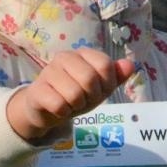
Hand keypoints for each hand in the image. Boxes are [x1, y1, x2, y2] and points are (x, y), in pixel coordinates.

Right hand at [6, 47, 136, 141]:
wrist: (47, 109)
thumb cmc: (77, 95)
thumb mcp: (100, 88)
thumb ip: (116, 77)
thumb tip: (130, 65)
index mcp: (83, 54)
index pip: (105, 65)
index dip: (107, 84)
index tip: (98, 90)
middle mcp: (64, 57)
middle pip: (90, 78)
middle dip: (91, 97)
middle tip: (84, 100)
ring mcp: (48, 72)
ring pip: (74, 94)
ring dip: (76, 106)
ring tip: (70, 103)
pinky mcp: (37, 89)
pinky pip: (59, 105)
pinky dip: (63, 112)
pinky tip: (58, 108)